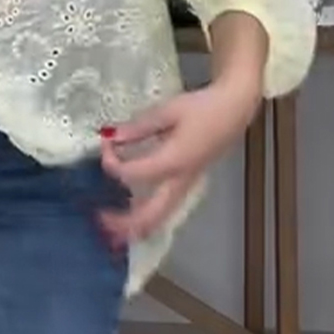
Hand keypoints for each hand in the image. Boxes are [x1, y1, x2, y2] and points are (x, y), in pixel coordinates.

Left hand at [98, 78, 261, 244]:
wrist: (234, 111)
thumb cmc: (203, 108)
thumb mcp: (168, 111)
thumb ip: (139, 127)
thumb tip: (111, 136)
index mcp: (173, 163)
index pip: (132, 174)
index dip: (111, 162)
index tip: (105, 142)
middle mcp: (180, 182)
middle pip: (149, 216)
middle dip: (122, 222)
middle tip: (98, 217)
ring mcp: (186, 186)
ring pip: (159, 219)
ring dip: (134, 225)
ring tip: (111, 225)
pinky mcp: (188, 184)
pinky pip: (165, 209)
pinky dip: (145, 217)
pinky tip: (131, 211)